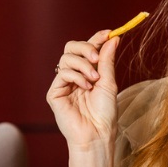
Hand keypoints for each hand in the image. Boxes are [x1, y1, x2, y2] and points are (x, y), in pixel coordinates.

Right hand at [47, 30, 119, 150]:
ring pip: (66, 58)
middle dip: (85, 48)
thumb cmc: (104, 113)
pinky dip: (77, 77)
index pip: (87, 48)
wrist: (97, 133)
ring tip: (94, 79)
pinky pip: (62, 73)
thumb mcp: (109, 82)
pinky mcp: (54, 92)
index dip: (96, 38)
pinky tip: (86, 88)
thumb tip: (112, 38)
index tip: (108, 33)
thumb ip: (107, 60)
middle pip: (71, 48)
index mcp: (87, 72)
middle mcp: (74, 75)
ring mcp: (63, 83)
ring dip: (83, 65)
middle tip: (96, 58)